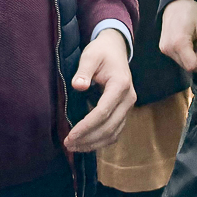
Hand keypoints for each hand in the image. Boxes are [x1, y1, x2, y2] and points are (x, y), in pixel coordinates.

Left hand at [64, 29, 136, 151]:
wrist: (115, 49)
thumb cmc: (101, 52)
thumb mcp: (90, 56)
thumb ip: (83, 70)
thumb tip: (78, 86)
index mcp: (120, 85)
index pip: (103, 112)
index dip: (86, 126)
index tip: (70, 135)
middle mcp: (128, 98)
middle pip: (109, 127)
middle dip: (88, 138)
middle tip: (68, 144)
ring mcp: (128, 106)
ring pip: (114, 133)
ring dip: (94, 143)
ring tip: (74, 147)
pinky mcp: (124, 111)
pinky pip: (115, 131)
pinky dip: (101, 140)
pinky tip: (86, 143)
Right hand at [160, 0, 196, 72]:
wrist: (176, 2)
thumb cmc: (190, 10)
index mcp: (179, 43)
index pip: (191, 66)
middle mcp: (169, 48)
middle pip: (186, 66)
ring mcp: (164, 48)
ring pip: (181, 63)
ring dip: (192, 59)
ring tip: (196, 44)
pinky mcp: (164, 47)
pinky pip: (177, 57)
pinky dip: (185, 55)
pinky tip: (190, 44)